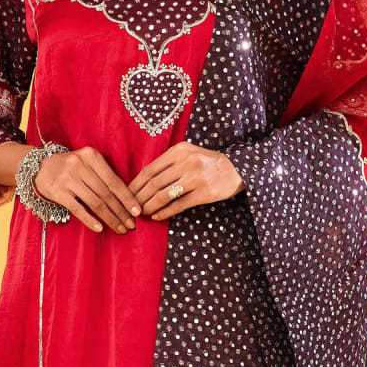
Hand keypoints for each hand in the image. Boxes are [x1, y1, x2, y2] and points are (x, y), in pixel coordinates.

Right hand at [32, 145, 141, 233]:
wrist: (38, 166)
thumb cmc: (70, 167)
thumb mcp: (87, 162)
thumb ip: (104, 175)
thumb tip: (127, 199)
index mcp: (91, 156)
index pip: (114, 181)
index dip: (127, 198)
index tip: (137, 212)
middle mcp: (79, 165)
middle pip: (106, 193)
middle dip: (121, 211)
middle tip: (131, 224)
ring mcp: (67, 178)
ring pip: (95, 202)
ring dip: (110, 218)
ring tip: (120, 228)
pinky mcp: (57, 192)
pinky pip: (78, 209)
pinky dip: (90, 220)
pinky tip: (100, 229)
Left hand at [128, 142, 244, 219]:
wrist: (237, 169)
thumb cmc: (208, 163)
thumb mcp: (189, 154)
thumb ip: (169, 163)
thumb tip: (144, 180)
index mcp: (180, 150)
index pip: (151, 169)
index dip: (136, 183)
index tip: (128, 194)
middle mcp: (187, 162)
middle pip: (154, 183)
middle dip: (140, 197)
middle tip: (133, 207)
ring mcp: (196, 178)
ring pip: (164, 194)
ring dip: (150, 206)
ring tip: (143, 212)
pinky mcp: (204, 193)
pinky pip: (178, 205)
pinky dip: (165, 212)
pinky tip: (157, 216)